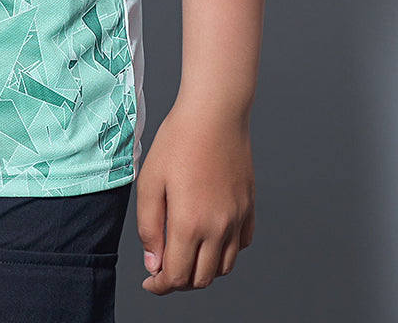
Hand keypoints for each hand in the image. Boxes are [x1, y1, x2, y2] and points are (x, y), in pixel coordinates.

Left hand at [136, 96, 254, 292]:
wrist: (215, 112)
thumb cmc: (178, 140)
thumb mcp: (149, 181)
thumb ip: (148, 227)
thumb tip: (154, 263)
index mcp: (190, 224)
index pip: (177, 277)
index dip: (160, 286)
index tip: (150, 282)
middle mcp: (219, 228)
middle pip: (202, 279)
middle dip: (180, 281)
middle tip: (164, 268)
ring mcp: (238, 218)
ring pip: (223, 266)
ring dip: (203, 269)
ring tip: (185, 252)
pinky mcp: (249, 207)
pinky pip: (241, 244)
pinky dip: (225, 251)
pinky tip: (210, 236)